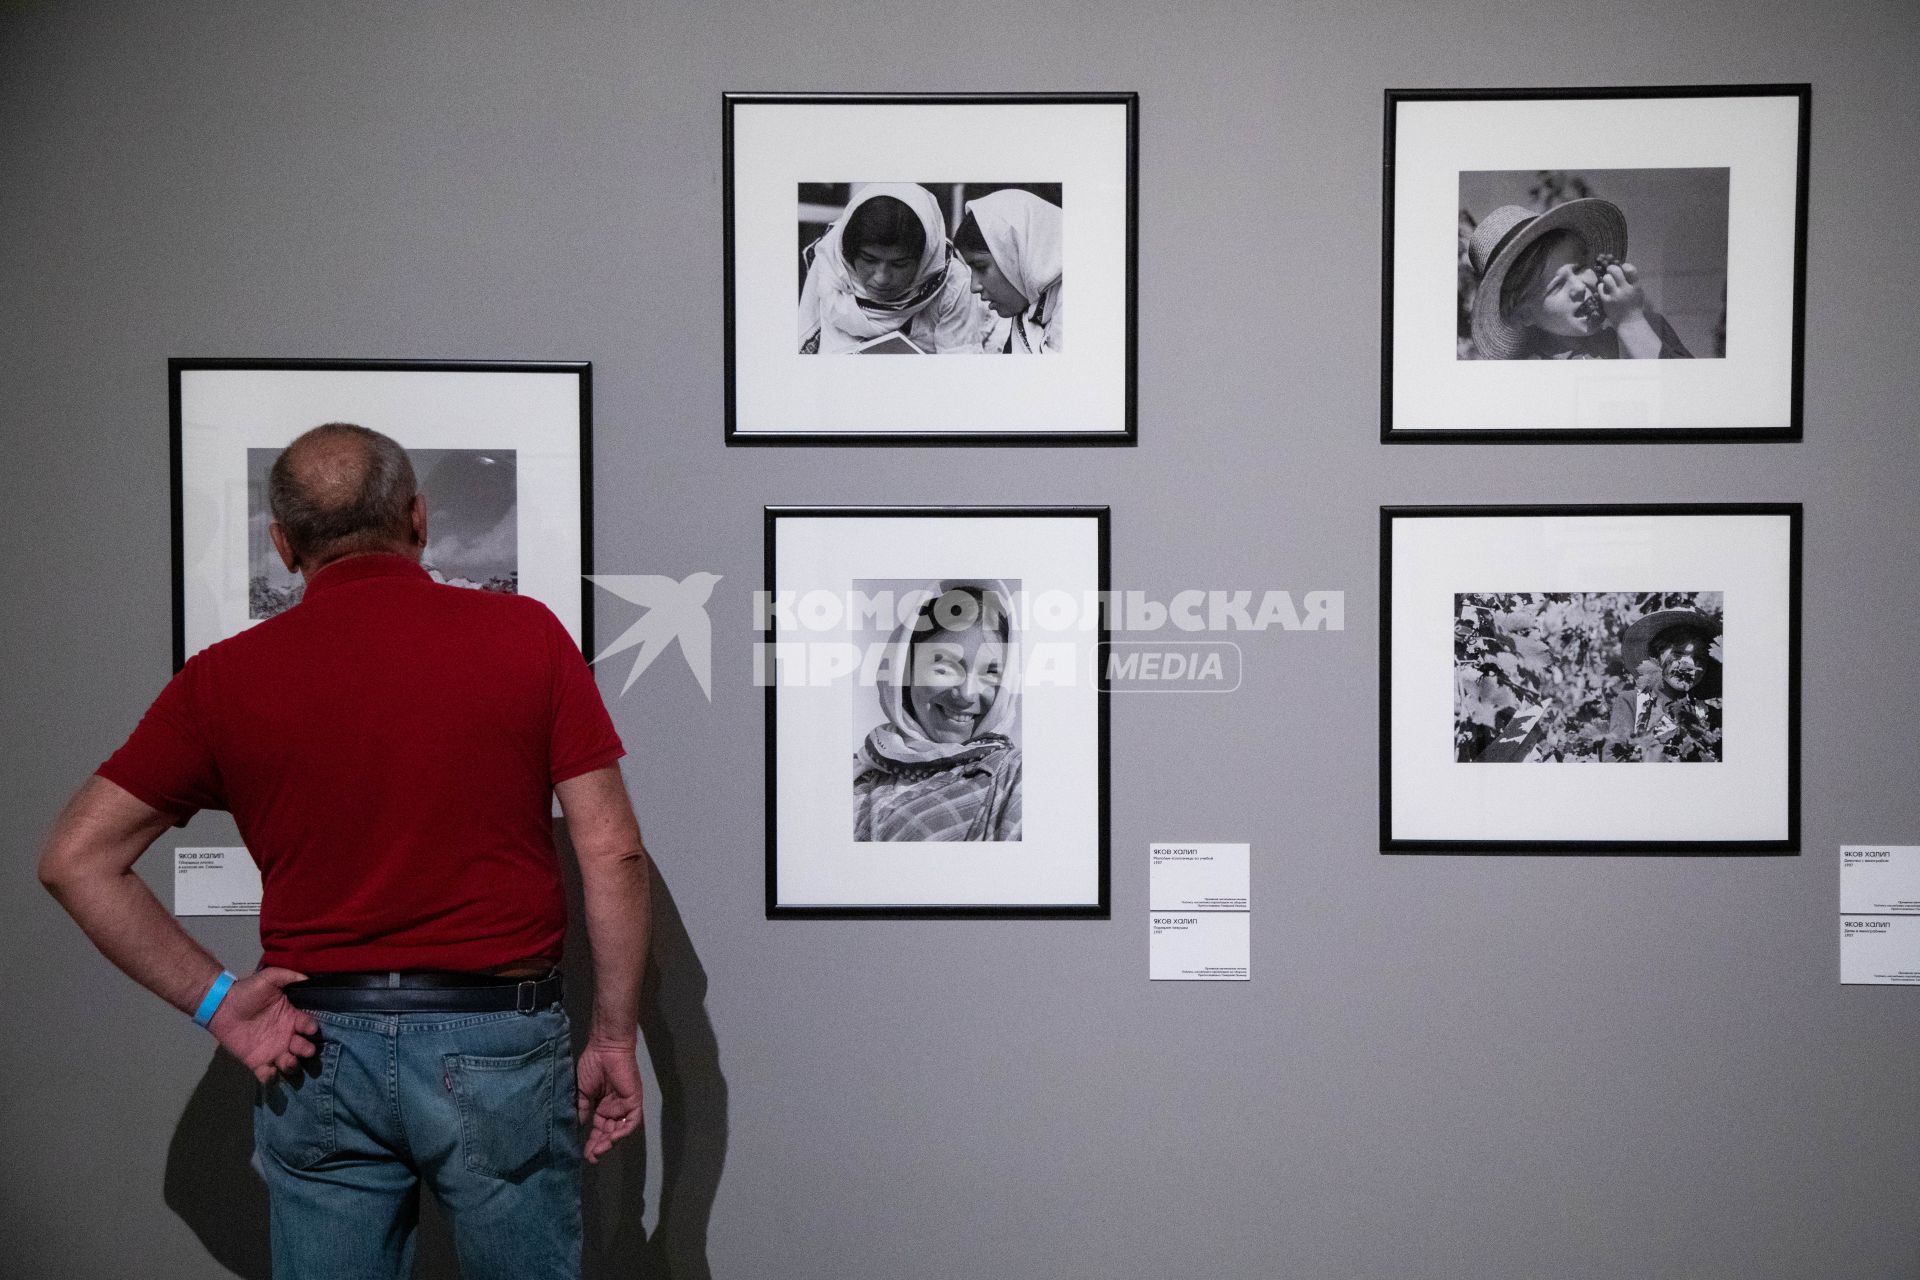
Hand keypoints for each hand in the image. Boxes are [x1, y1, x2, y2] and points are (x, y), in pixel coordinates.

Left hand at [207, 967, 319, 1082]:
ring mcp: (273, 1051)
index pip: (308, 1025)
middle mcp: (286, 1036)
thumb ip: (288, 976)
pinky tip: (269, 1071)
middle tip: (304, 1050)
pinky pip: (267, 1074)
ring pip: (290, 1064)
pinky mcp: (257, 1062)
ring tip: (288, 1061)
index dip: (311, 1028)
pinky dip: (270, 1077)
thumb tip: (307, 979)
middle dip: (307, 1050)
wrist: (221, 1006)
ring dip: (292, 1065)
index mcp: (292, 1017)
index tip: (310, 1029)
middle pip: (303, 1048)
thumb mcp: (268, 977)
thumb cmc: (247, 992)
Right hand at [575, 1034, 643, 1163]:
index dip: (592, 1143)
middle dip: (600, 1146)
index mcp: (602, 1107)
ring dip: (610, 1142)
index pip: (598, 1130)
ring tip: (599, 1150)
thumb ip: (581, 1110)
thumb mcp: (582, 1091)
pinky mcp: (634, 1100)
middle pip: (609, 1133)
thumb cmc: (592, 1065)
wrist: (605, 1048)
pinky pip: (632, 1120)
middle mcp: (614, 1109)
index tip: (585, 1155)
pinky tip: (612, 1138)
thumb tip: (577, 1128)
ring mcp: (625, 1105)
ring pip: (620, 1130)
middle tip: (591, 1156)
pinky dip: (623, 1131)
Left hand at [1594, 260, 1645, 325]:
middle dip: (1612, 268)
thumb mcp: (1638, 292)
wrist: (1629, 322)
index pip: (1631, 270)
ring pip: (1607, 278)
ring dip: (1606, 277)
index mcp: (1636, 286)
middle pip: (1616, 271)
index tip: (1622, 267)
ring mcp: (1615, 295)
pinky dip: (1602, 286)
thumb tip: (1622, 267)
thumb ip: (1632, 281)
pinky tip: (1604, 288)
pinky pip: (1601, 288)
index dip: (1625, 265)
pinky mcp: (1606, 301)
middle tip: (1610, 270)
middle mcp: (1626, 290)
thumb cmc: (1634, 305)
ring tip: (1608, 280)